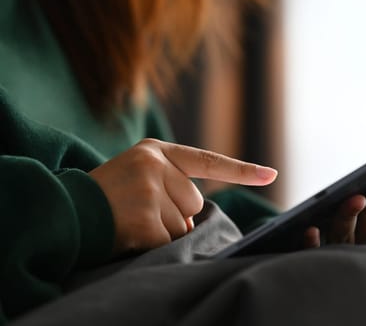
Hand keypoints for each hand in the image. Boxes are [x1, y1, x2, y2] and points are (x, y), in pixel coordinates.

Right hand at [89, 138, 276, 253]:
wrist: (64, 210)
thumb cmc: (106, 195)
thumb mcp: (138, 173)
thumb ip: (171, 182)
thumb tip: (197, 217)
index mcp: (156, 151)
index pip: (208, 160)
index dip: (242, 170)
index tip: (271, 174)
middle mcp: (155, 166)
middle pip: (195, 203)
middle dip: (175, 214)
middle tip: (140, 210)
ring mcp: (149, 191)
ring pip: (184, 225)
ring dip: (163, 231)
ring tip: (130, 220)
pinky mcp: (144, 219)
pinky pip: (169, 242)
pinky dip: (153, 245)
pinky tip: (129, 233)